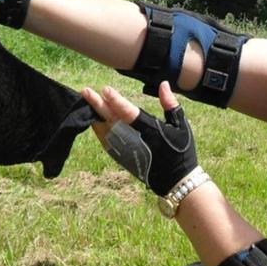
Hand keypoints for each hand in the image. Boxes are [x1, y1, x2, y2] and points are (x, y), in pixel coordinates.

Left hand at [81, 82, 197, 195]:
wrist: (176, 181)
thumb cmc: (181, 151)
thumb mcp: (181, 126)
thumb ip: (170, 104)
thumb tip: (163, 84)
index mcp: (150, 130)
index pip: (129, 113)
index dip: (117, 101)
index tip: (105, 90)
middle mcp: (134, 140)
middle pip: (112, 120)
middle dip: (98, 105)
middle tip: (86, 91)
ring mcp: (126, 150)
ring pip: (105, 130)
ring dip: (95, 115)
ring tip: (86, 100)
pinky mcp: (122, 157)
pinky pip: (106, 140)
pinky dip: (98, 128)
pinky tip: (94, 118)